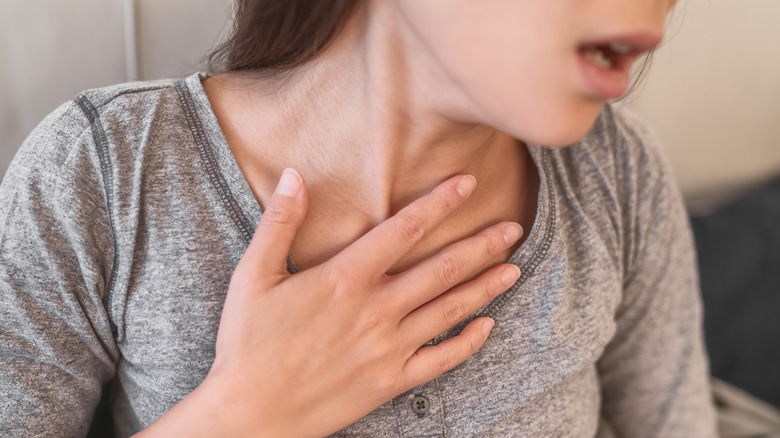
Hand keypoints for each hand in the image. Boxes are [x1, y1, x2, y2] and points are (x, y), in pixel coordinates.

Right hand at [140, 168, 521, 437]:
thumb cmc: (248, 344)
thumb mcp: (254, 276)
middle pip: (441, 269)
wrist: (251, 415)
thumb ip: (280, 223)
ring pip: (449, 310)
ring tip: (513, 268)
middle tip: (513, 228)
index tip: (467, 184)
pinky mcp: (391, 380)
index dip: (440, 204)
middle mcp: (376, 310)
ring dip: (484, 287)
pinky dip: (467, 342)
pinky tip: (487, 327)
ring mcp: (388, 348)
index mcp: (344, 279)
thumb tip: (295, 175)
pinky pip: (441, 360)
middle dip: (480, 245)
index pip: (404, 230)